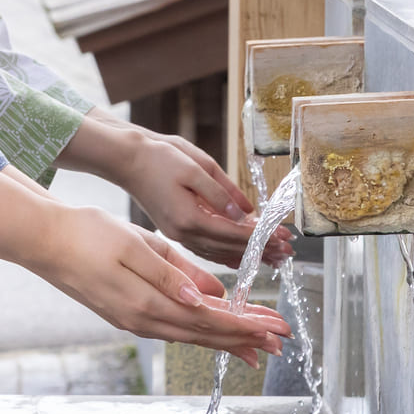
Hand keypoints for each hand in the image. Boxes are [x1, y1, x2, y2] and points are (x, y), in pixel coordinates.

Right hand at [25, 205, 290, 368]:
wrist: (42, 241)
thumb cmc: (87, 234)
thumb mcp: (135, 244)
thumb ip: (173, 272)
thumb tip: (209, 295)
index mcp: (147, 302)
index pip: (209, 320)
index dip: (245, 325)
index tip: (275, 328)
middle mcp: (142, 320)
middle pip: (204, 334)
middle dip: (245, 338)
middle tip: (279, 341)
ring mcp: (132, 320)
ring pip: (190, 334)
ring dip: (225, 338)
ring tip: (255, 344)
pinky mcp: (126, 313)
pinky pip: (173, 328)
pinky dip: (200, 331)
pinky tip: (211, 330)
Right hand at [121, 128, 294, 268]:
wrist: (126, 159)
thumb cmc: (159, 157)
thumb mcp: (196, 166)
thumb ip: (221, 192)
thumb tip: (246, 213)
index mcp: (189, 217)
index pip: (234, 233)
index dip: (262, 236)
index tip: (284, 237)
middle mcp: (183, 233)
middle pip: (230, 248)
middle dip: (261, 249)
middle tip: (288, 250)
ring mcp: (178, 235)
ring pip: (219, 253)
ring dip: (247, 255)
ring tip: (273, 256)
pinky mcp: (175, 231)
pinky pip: (207, 249)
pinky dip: (227, 254)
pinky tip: (240, 256)